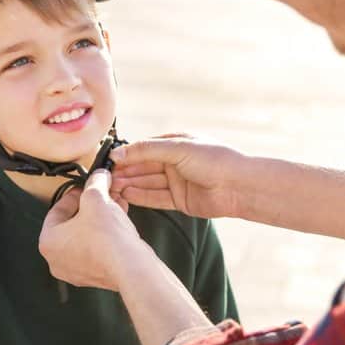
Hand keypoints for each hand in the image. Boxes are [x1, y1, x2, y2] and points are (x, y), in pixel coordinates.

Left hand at [39, 170, 145, 289]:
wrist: (130, 267)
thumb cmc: (107, 239)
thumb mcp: (97, 198)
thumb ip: (95, 183)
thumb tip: (98, 176)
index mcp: (48, 242)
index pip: (56, 210)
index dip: (74, 195)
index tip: (85, 189)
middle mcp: (57, 260)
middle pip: (72, 224)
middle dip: (90, 207)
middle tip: (101, 197)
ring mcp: (76, 271)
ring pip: (86, 237)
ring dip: (100, 220)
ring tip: (114, 207)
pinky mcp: (95, 276)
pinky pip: (97, 250)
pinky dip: (106, 236)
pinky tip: (120, 224)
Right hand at [110, 134, 244, 218]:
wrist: (239, 186)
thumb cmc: (214, 160)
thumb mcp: (177, 148)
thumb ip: (146, 150)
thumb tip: (119, 153)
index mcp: (175, 144)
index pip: (144, 149)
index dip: (126, 155)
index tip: (108, 161)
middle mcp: (175, 162)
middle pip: (143, 167)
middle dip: (125, 172)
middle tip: (105, 178)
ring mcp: (177, 182)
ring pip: (148, 183)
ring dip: (130, 185)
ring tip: (111, 188)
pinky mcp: (180, 200)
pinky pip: (156, 198)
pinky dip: (141, 196)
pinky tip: (127, 194)